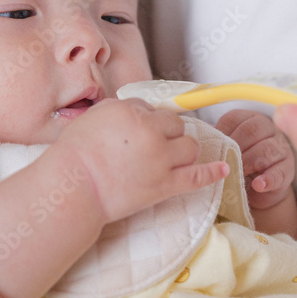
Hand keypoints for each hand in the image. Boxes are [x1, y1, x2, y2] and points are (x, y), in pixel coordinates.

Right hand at [51, 99, 227, 221]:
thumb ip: (122, 108)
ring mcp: (161, 160)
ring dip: (183, 150)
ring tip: (170, 158)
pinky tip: (224, 169)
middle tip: (152, 146)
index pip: (156, 109)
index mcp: (133, 111)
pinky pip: (198, 176)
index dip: (150, 120)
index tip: (142, 131)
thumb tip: (141, 108)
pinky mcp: (165, 185)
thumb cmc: (75, 153)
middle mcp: (152, 132)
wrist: (73, 189)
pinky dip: (213, 172)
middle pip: (177, 125)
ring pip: (190, 147)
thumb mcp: (95, 116)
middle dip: (168, 133)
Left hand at [216, 110, 294, 209]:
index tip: (214, 148)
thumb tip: (202, 136)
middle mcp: (268, 129)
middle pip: (253, 130)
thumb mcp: (228, 150)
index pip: (235, 118)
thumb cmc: (240, 164)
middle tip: (226, 163)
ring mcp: (281, 148)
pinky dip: (268, 179)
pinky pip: (280, 171)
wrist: (259, 189)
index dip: (222, 133)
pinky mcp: (287, 169)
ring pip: (267, 149)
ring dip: (250, 162)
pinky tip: (258, 185)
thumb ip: (218, 142)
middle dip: (236, 147)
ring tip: (239, 174)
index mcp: (250, 119)